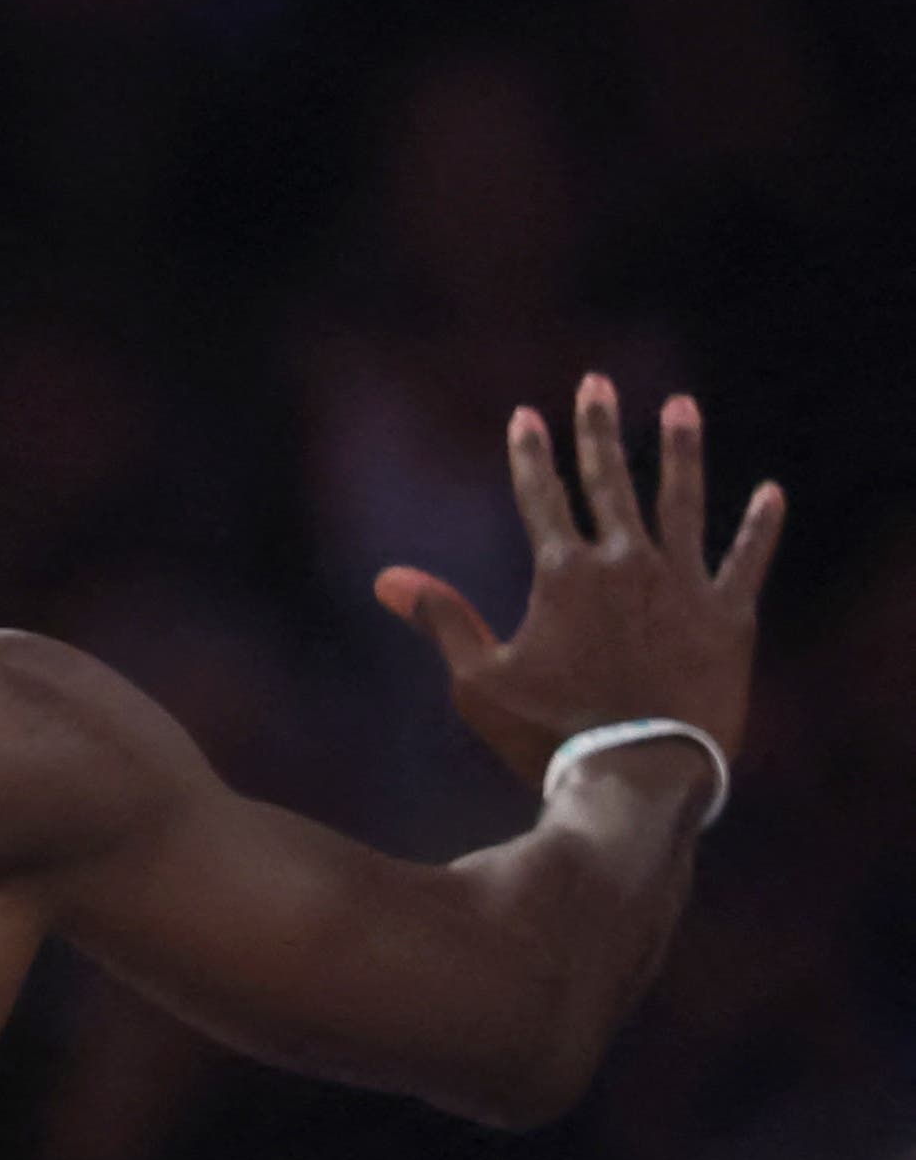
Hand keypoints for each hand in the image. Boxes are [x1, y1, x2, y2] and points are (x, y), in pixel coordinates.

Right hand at [382, 377, 783, 789]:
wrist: (641, 776)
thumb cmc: (550, 734)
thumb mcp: (479, 681)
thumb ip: (442, 619)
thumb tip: (387, 578)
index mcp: (563, 574)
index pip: (541, 495)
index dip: (530, 452)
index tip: (526, 414)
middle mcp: (624, 564)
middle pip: (609, 480)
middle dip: (598, 427)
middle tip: (596, 383)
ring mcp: (682, 586)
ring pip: (681, 501)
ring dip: (680, 451)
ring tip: (680, 405)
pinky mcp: (728, 617)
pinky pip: (747, 560)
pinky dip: (759, 526)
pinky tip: (770, 492)